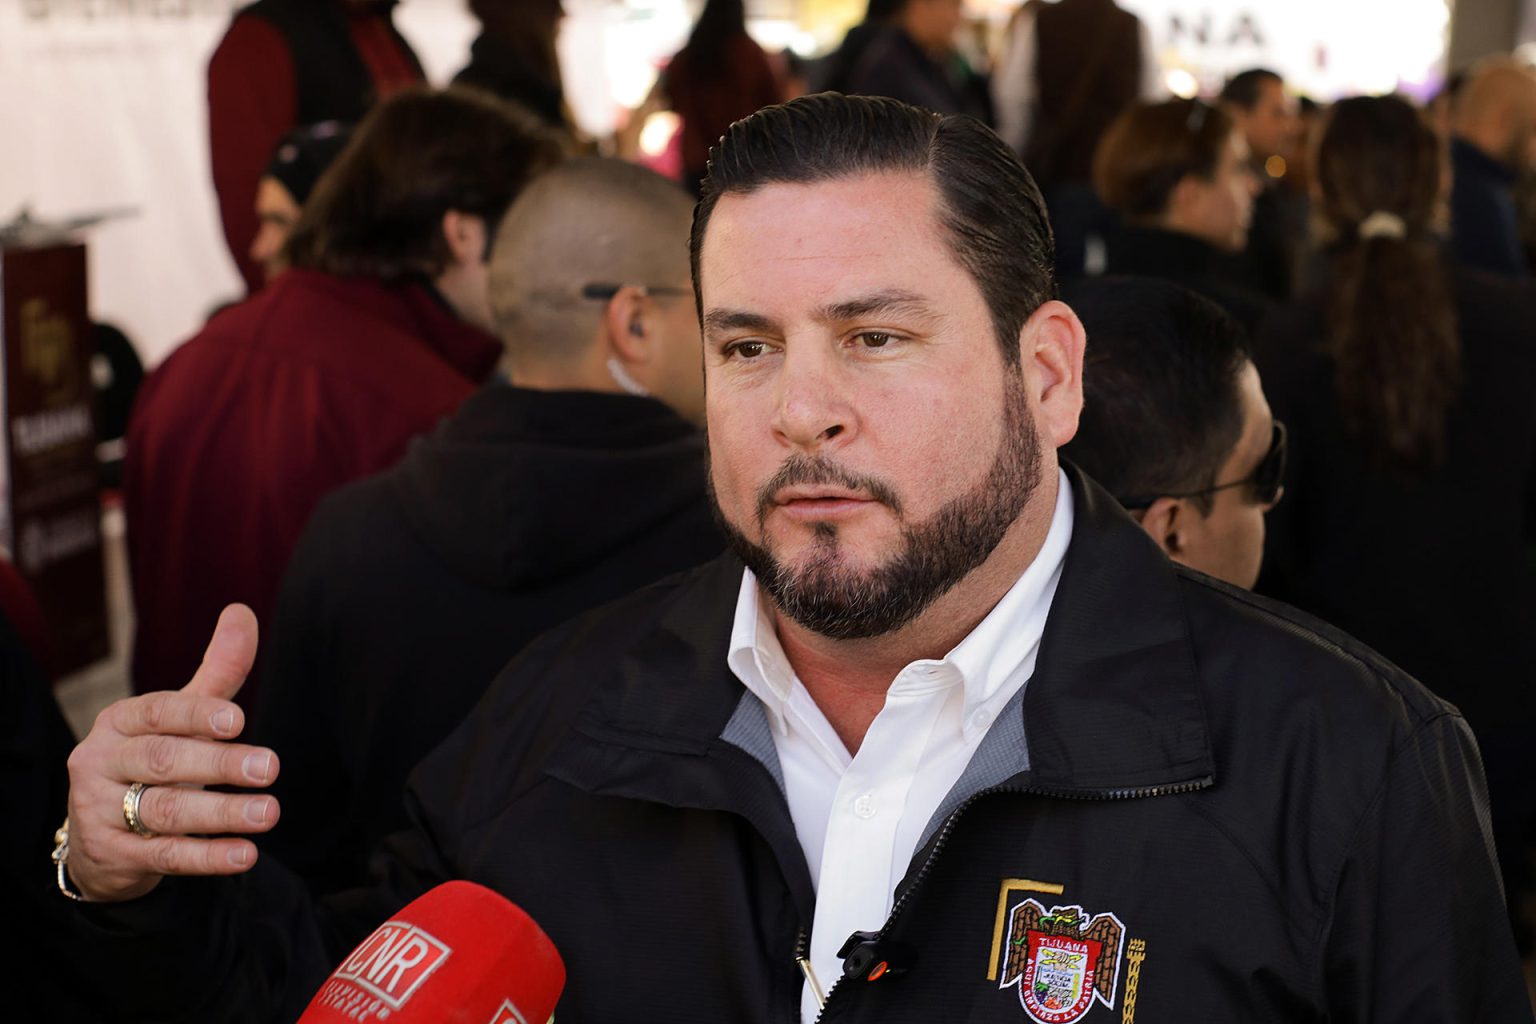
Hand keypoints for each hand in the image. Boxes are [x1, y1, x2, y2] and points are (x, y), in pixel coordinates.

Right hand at [64, 605, 280, 901]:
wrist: (98, 836)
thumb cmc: (151, 762)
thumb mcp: (180, 717)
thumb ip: (216, 673)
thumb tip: (242, 611)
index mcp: (121, 721)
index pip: (159, 712)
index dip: (197, 715)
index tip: (238, 720)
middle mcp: (102, 761)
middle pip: (162, 761)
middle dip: (218, 765)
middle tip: (270, 767)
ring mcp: (99, 810)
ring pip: (164, 811)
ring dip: (220, 814)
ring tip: (269, 812)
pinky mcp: (112, 855)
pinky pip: (163, 857)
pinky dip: (206, 857)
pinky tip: (245, 855)